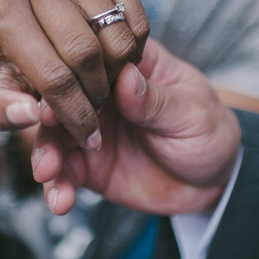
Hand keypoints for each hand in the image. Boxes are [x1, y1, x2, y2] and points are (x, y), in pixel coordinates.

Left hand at [0, 0, 149, 149]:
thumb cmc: (11, 64)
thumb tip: (30, 114)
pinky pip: (136, 19)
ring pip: (116, 36)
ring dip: (118, 73)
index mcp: (0, 10)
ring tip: (103, 86)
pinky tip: (115, 60)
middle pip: (85, 53)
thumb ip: (5, 114)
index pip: (51, 75)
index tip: (87, 138)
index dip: (75, 115)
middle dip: (97, 94)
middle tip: (97, 112)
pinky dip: (135, 49)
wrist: (25, 17)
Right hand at [30, 41, 242, 215]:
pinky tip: (60, 200)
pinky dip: (57, 186)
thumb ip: (155, 100)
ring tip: (48, 173)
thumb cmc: (208, 132)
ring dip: (45, 153)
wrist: (213, 182)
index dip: (69, 71)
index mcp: (128, 64)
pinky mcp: (87, 163)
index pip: (90, 57)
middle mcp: (100, 92)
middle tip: (45, 132)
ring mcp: (89, 127)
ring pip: (54, 135)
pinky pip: (63, 172)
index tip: (56, 90)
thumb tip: (124, 78)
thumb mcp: (191, 112)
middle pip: (61, 94)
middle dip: (47, 116)